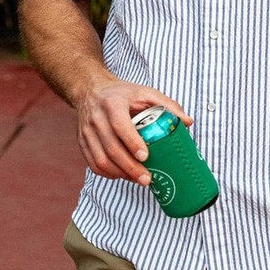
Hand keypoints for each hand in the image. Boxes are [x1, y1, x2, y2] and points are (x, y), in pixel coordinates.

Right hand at [75, 79, 191, 185]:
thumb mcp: (145, 92)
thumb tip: (187, 122)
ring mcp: (86, 132)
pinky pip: (93, 164)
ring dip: (120, 174)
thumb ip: (167, 105)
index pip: (120, 126)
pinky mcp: (82, 142)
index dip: (132, 143)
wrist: (91, 90)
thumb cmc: (122, 94)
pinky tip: (123, 176)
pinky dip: (108, 174)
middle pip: (111, 148)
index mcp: (113, 104)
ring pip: (101, 160)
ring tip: (138, 179)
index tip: (146, 157)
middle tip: (147, 178)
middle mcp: (96, 118)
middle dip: (130, 167)